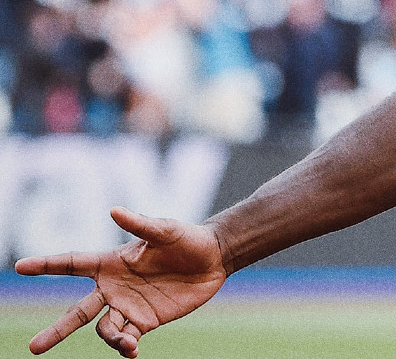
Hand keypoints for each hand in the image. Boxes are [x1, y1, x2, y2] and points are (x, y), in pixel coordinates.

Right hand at [14, 207, 226, 356]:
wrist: (214, 259)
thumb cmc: (187, 238)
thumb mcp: (165, 230)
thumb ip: (140, 224)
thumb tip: (113, 210)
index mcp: (111, 262)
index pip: (72, 264)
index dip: (46, 265)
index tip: (20, 267)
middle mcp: (113, 287)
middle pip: (77, 313)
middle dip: (57, 330)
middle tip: (33, 349)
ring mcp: (128, 306)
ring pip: (105, 329)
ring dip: (112, 337)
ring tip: (129, 342)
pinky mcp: (146, 321)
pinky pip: (128, 338)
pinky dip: (126, 346)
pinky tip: (133, 349)